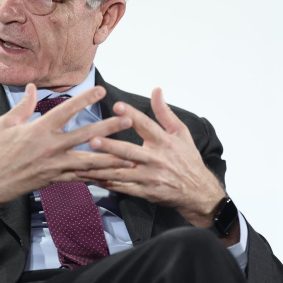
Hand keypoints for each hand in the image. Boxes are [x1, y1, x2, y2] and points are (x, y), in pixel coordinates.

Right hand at [0, 84, 133, 223]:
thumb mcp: (5, 123)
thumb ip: (23, 106)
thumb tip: (30, 86)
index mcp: (38, 130)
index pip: (66, 111)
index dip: (84, 99)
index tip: (101, 90)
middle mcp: (50, 147)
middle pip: (84, 136)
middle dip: (107, 128)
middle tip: (127, 120)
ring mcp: (55, 166)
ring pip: (88, 161)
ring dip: (110, 158)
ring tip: (130, 155)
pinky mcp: (56, 179)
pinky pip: (81, 178)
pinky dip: (98, 177)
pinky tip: (113, 175)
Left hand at [76, 88, 225, 228]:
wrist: (198, 191)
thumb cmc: (188, 159)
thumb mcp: (181, 133)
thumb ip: (164, 112)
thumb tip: (156, 90)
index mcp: (165, 142)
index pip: (147, 125)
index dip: (132, 116)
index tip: (117, 106)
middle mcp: (156, 159)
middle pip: (130, 151)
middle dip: (110, 146)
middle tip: (91, 139)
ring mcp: (150, 178)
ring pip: (122, 172)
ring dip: (102, 167)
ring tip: (83, 162)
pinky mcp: (146, 192)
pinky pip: (123, 188)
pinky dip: (108, 184)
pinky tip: (92, 178)